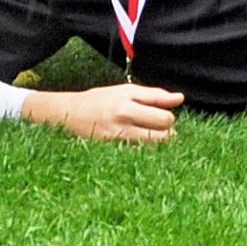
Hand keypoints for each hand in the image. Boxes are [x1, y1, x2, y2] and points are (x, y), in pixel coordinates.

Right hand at [36, 80, 185, 143]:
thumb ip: (153, 95)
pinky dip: (144, 152)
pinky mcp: (111, 149)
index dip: (170, 117)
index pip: (162, 111)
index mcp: (128, 98)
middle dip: (167, 129)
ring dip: (158, 142)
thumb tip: (179, 98)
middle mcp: (123, 115)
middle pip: (163, 128)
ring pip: (154, 144)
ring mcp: (117, 135)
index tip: (167, 118)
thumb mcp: (125, 91)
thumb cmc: (100, 100)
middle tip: (158, 128)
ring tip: (149, 137)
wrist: (68, 113)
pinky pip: (139, 154)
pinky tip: (137, 146)